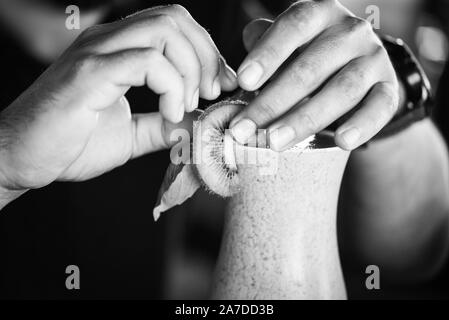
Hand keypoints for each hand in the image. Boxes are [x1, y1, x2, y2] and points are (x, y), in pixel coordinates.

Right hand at [0, 4, 236, 192]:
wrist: (21, 158)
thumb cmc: (70, 144)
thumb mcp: (130, 134)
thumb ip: (164, 125)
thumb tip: (196, 123)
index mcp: (118, 50)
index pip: (174, 25)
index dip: (207, 52)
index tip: (220, 85)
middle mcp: (107, 41)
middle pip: (175, 18)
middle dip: (207, 55)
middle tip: (211, 92)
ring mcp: (96, 53)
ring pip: (164, 30)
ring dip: (191, 70)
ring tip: (185, 105)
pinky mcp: (89, 73)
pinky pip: (147, 61)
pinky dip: (172, 86)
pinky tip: (169, 112)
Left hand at [230, 0, 398, 150]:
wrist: (360, 66)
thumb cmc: (311, 55)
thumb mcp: (289, 45)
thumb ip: (265, 47)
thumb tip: (239, 72)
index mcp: (320, 14)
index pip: (293, 27)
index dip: (267, 54)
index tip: (243, 82)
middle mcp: (351, 31)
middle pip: (310, 67)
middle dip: (272, 102)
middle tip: (245, 129)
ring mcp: (373, 59)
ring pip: (341, 90)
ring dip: (304, 119)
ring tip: (275, 141)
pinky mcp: (388, 87)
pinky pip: (380, 107)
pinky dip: (362, 125)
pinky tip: (342, 142)